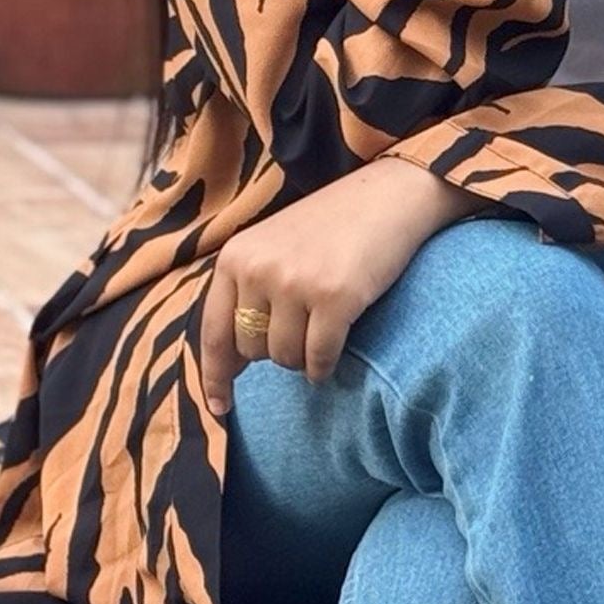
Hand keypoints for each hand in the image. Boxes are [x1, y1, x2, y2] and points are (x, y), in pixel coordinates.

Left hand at [202, 156, 469, 402]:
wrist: (390, 196)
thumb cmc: (332, 225)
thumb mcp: (273, 246)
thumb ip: (248, 290)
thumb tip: (232, 362)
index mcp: (235, 256)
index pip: (213, 331)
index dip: (215, 376)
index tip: (219, 407)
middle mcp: (258, 269)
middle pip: (252, 351)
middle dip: (275, 353)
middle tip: (302, 331)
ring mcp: (295, 284)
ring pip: (285, 358)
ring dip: (303, 359)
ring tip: (320, 331)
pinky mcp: (335, 298)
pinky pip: (318, 359)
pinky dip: (324, 368)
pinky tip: (332, 357)